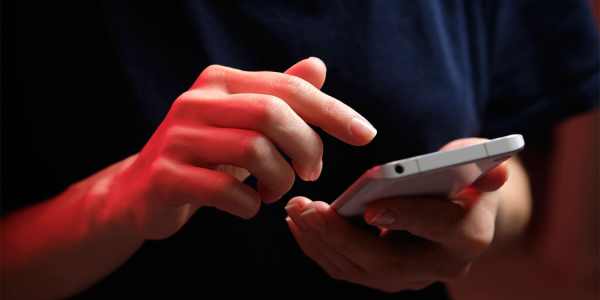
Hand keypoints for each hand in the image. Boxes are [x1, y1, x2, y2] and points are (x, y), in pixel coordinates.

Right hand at [102, 58, 376, 239]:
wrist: (142, 191)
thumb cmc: (205, 156)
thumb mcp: (243, 123)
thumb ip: (278, 95)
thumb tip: (317, 66)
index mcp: (220, 81)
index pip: (287, 88)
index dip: (332, 111)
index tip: (365, 134)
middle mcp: (196, 101)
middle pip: (271, 113)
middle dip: (306, 147)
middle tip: (311, 172)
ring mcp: (177, 138)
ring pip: (253, 150)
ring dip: (279, 180)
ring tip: (276, 191)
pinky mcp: (166, 176)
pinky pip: (226, 190)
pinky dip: (249, 204)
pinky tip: (248, 206)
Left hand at [285, 138, 507, 292]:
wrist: (461, 214)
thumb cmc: (464, 179)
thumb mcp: (477, 164)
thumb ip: (481, 163)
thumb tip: (496, 170)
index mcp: (469, 235)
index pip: (439, 228)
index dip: (407, 217)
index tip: (371, 207)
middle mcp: (439, 266)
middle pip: (385, 262)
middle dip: (341, 236)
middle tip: (307, 208)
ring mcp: (410, 277)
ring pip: (359, 270)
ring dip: (321, 242)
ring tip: (295, 211)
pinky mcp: (385, 276)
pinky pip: (347, 269)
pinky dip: (320, 248)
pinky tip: (299, 224)